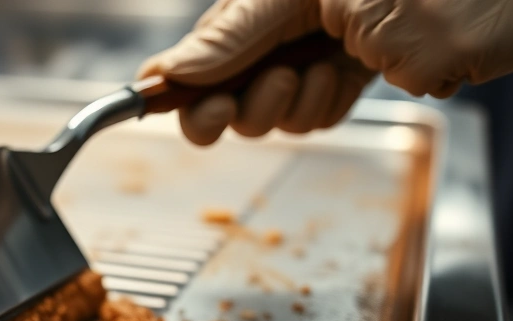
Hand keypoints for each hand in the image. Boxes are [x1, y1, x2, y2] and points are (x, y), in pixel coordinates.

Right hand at [139, 0, 512, 144]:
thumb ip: (234, 35)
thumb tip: (171, 68)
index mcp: (257, 4)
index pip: (195, 57)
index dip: (175, 87)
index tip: (163, 106)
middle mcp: (276, 32)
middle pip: (222, 97)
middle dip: (239, 105)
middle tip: (253, 98)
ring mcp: (308, 58)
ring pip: (268, 115)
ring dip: (292, 103)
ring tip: (324, 69)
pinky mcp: (341, 81)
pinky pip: (311, 117)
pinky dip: (326, 105)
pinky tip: (349, 76)